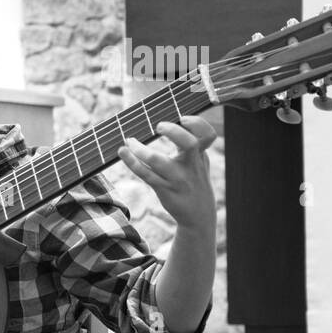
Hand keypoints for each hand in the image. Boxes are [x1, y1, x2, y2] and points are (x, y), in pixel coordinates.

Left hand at [117, 116, 215, 231]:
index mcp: (200, 155)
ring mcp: (177, 178)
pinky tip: (123, 152)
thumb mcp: (200, 163)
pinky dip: (132, 162)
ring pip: (158, 160)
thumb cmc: (195, 181)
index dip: (198, 124)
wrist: (198, 215)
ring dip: (140, 149)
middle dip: (173, 131)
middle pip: (188, 144)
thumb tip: (175, 122)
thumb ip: (193, 145)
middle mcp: (191, 165)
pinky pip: (146, 174)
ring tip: (129, 141)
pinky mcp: (165, 189)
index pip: (208, 135)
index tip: (182, 117)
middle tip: (158, 126)